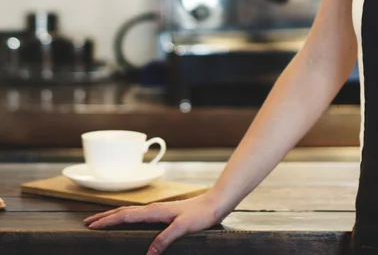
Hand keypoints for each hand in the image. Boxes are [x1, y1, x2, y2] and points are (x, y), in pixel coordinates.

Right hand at [84, 193, 224, 254]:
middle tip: (88, 222)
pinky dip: (127, 217)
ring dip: (114, 215)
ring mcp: (158, 210)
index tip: (91, 225)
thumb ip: (165, 239)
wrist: (215, 204)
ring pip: (130, 212)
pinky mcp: (164, 213)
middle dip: (104, 216)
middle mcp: (153, 208)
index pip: (124, 215)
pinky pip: (139, 214)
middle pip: (123, 211)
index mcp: (154, 211)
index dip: (107, 220)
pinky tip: (129, 221)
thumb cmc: (200, 214)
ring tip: (102, 220)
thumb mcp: (183, 228)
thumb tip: (149, 254)